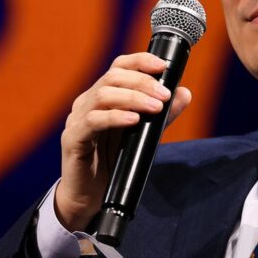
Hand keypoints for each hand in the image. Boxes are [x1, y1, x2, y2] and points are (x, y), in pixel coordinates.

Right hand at [54, 53, 191, 230]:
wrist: (91, 196)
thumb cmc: (116, 161)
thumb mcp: (144, 134)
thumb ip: (163, 115)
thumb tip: (184, 93)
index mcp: (102, 96)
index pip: (119, 67)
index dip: (140, 61)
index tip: (163, 66)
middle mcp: (87, 102)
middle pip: (113, 77)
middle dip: (142, 82)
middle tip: (164, 95)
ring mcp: (77, 119)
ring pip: (103, 95)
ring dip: (133, 98)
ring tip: (155, 108)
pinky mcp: (72, 138)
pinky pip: (93, 121)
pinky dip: (115, 117)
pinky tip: (134, 120)